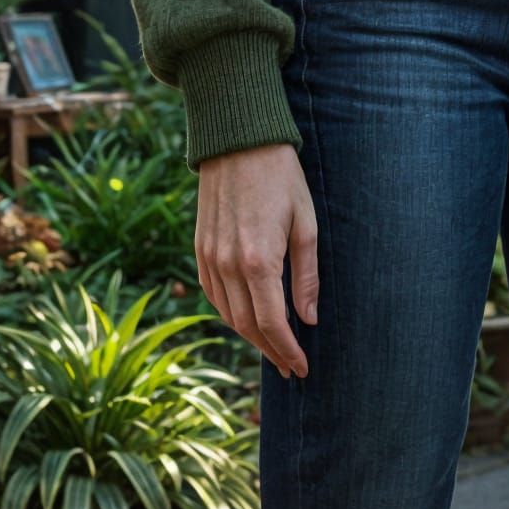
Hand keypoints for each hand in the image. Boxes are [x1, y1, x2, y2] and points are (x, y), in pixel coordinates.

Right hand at [194, 143, 318, 379]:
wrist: (237, 140)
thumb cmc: (281, 178)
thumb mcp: (306, 224)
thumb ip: (306, 275)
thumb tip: (308, 319)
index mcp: (259, 260)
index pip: (272, 324)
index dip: (288, 351)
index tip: (302, 368)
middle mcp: (228, 264)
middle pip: (248, 326)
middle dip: (271, 351)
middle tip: (291, 367)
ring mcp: (209, 256)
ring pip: (227, 314)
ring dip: (250, 336)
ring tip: (273, 347)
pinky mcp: (200, 247)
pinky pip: (212, 293)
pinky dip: (230, 313)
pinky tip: (246, 317)